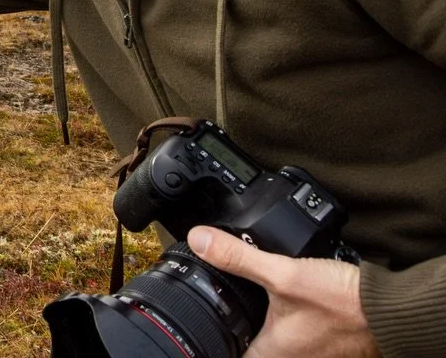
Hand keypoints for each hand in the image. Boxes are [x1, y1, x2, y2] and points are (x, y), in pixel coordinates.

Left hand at [188, 226, 381, 357]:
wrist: (390, 310)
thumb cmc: (344, 304)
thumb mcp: (284, 274)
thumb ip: (238, 257)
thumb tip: (199, 240)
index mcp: (272, 353)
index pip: (227, 355)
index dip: (210, 343)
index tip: (196, 327)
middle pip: (248, 348)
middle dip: (232, 331)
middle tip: (217, 308)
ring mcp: (308, 352)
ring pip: (270, 341)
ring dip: (257, 325)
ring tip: (241, 302)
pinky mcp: (322, 341)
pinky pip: (291, 334)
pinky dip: (280, 319)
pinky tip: (277, 300)